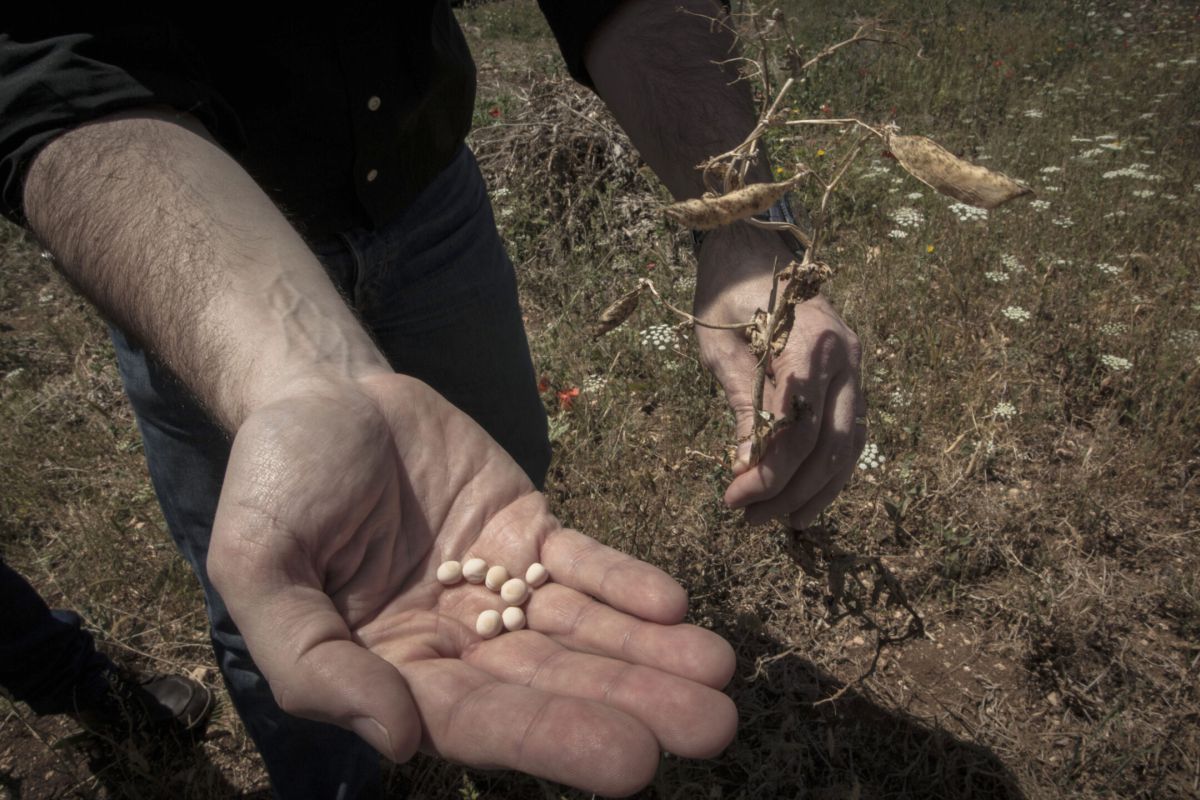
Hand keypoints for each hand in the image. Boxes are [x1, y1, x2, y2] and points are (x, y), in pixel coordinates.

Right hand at [207, 374, 736, 795]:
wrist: (320, 393)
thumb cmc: (276, 482)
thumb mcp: (260, 567)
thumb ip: (311, 661)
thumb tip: (395, 740)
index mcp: (389, 670)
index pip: (477, 718)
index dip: (550, 738)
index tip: (630, 761)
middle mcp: (454, 643)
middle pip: (550, 681)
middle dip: (629, 703)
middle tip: (711, 728)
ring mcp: (499, 588)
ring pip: (581, 628)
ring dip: (650, 652)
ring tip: (719, 671)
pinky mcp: (530, 532)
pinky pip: (582, 562)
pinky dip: (627, 583)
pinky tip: (676, 605)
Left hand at [693, 224, 865, 528]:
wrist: (750, 247)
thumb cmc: (725, 294)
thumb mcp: (722, 350)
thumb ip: (743, 407)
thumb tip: (746, 471)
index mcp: (811, 345)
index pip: (798, 431)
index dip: (768, 474)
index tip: (732, 498)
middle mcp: (846, 358)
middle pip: (831, 448)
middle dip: (791, 492)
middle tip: (749, 520)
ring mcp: (856, 367)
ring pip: (849, 447)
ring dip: (815, 491)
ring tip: (777, 520)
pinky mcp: (852, 376)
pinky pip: (849, 433)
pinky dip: (829, 471)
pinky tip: (803, 496)